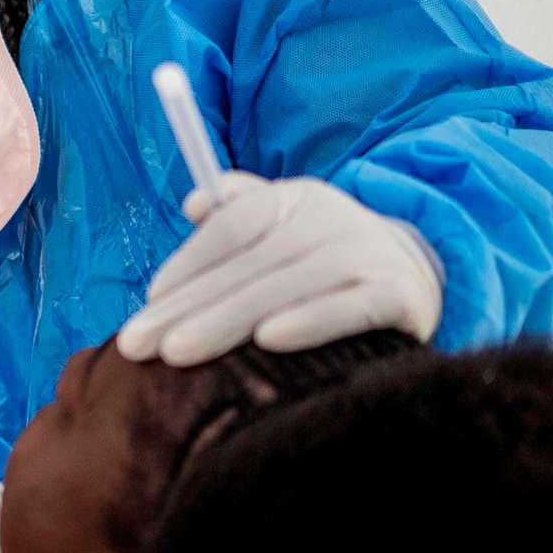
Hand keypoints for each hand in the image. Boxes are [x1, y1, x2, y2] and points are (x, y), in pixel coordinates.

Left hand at [116, 171, 443, 366]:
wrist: (415, 276)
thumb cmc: (319, 259)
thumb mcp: (281, 227)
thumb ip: (236, 211)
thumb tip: (194, 204)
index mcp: (293, 199)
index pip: (232, 228)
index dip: (187, 265)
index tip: (149, 303)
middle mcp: (331, 218)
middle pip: (248, 265)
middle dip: (187, 308)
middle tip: (137, 346)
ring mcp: (367, 253)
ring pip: (285, 289)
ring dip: (227, 322)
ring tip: (178, 353)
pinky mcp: (400, 294)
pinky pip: (349, 309)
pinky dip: (310, 322)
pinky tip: (268, 340)